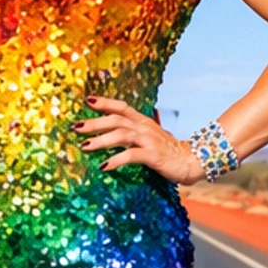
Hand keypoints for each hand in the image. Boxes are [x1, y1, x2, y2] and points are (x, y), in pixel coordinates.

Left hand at [75, 95, 204, 182]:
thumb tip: (112, 136)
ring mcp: (149, 140)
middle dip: (94, 122)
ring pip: (121, 135)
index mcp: (143, 122)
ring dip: (101, 140)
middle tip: (76, 127)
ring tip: (85, 146)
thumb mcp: (150, 138)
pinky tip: (104, 166)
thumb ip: (133, 135)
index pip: (121, 107)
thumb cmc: (169, 152)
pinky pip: (131, 155)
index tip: (87, 101)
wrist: (192, 161)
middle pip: (116, 119)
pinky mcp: (153, 155)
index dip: (104, 103)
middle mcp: (144, 128)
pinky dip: (116, 160)